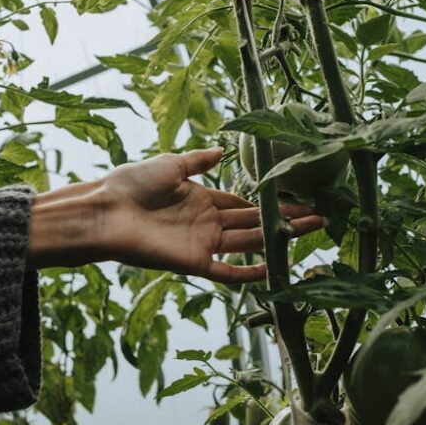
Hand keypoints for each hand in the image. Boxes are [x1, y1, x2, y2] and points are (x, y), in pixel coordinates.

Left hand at [27, 148, 322, 283]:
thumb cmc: (131, 184)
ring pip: (250, 243)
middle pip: (255, 224)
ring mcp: (203, 244)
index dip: (269, 202)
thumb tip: (223, 150)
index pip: (244, 203)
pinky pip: (228, 272)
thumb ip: (198, 161)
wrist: (106, 210)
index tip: (298, 199)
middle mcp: (207, 223)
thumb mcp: (170, 164)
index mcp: (202, 199)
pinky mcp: (194, 263)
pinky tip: (274, 269)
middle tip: (319, 217)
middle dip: (286, 220)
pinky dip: (249, 273)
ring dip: (279, 239)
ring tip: (311, 231)